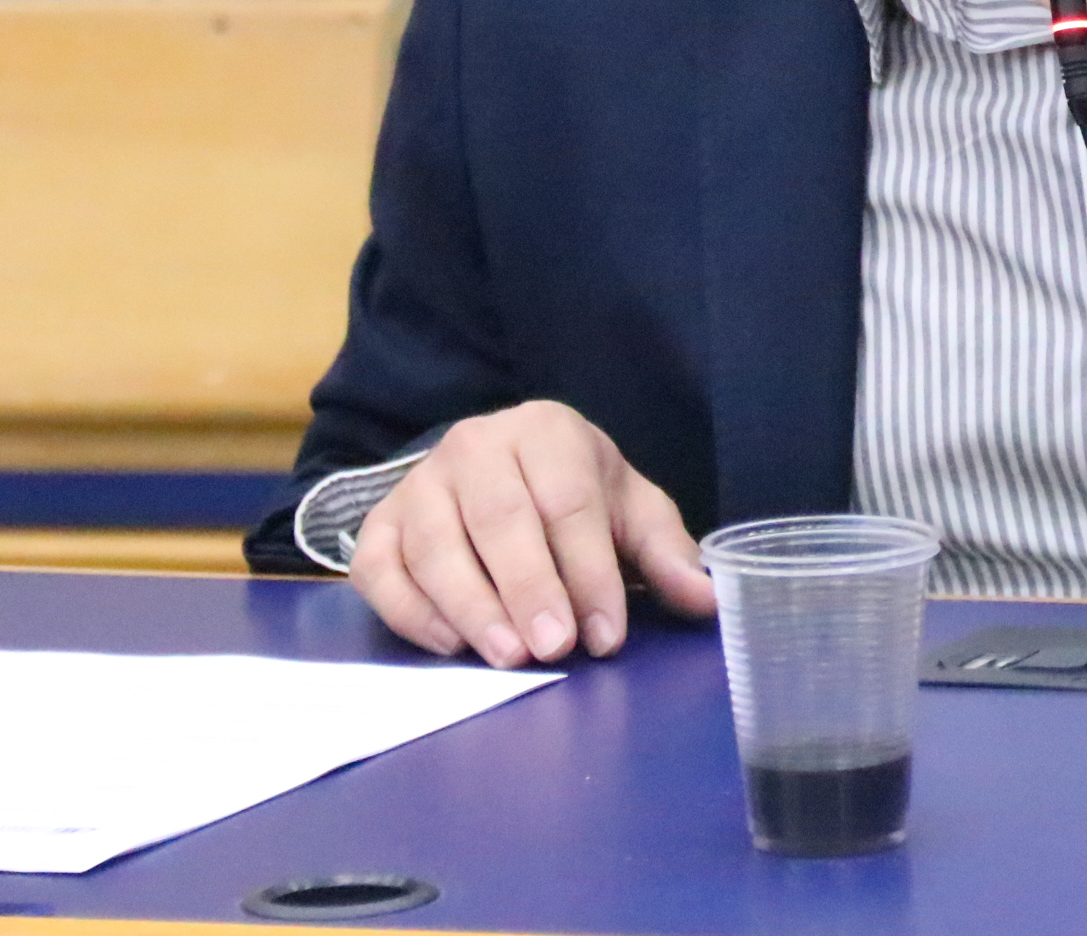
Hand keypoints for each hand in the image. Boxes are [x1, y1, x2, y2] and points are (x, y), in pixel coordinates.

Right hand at [347, 400, 715, 665]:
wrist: (497, 468)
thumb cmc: (571, 492)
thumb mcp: (627, 509)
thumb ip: (665, 553)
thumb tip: (708, 601)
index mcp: (545, 431)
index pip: (568, 502)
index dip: (589, 571)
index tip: (605, 634)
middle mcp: (476, 445)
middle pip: (500, 517)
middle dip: (529, 587)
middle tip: (553, 647)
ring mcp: (420, 482)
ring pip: (436, 544)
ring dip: (471, 606)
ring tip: (508, 656)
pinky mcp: (379, 522)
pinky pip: (380, 567)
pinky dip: (409, 610)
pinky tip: (449, 645)